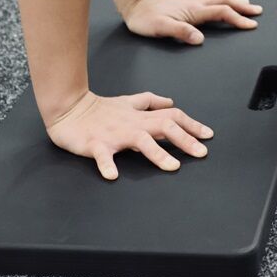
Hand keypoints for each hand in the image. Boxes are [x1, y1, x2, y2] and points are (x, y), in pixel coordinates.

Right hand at [46, 89, 213, 180]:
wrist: (68, 108)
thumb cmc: (99, 108)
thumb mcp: (127, 102)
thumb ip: (149, 102)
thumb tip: (171, 102)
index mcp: (140, 116)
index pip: (171, 117)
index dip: (191, 125)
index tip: (208, 135)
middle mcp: (132, 124)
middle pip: (163, 127)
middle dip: (184, 139)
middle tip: (202, 152)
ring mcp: (114, 135)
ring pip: (140, 141)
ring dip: (157, 153)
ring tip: (173, 166)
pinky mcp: (95, 144)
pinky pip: (102, 155)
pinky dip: (107, 165)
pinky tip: (113, 175)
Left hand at [119, 0, 262, 45]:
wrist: (134, 3)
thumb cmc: (146, 19)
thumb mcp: (161, 29)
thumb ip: (181, 32)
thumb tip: (199, 39)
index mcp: (193, 10)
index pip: (222, 13)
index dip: (238, 19)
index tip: (251, 25)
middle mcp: (195, 3)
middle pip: (225, 1)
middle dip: (243, 7)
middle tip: (257, 11)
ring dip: (234, 0)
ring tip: (246, 4)